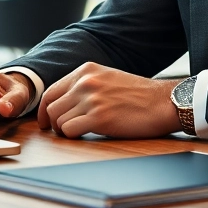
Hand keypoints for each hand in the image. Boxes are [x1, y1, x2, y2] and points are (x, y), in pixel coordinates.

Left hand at [37, 62, 180, 138]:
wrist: (163, 103)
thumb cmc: (139, 95)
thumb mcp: (108, 78)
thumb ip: (85, 85)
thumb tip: (63, 102)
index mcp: (86, 70)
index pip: (51, 91)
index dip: (44, 110)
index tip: (46, 122)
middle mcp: (86, 82)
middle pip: (51, 107)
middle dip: (52, 123)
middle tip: (61, 132)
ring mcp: (92, 99)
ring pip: (58, 120)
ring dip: (64, 131)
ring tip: (79, 132)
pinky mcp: (98, 118)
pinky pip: (70, 130)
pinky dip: (73, 136)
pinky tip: (85, 135)